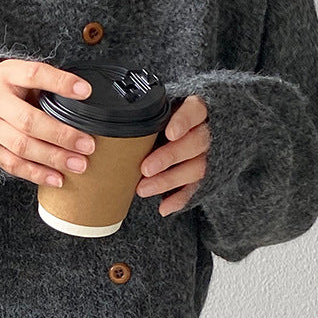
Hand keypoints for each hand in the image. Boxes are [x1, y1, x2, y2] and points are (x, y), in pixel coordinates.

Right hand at [0, 58, 96, 185]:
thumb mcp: (26, 73)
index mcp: (7, 75)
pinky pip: (13, 164)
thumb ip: (49, 84)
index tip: (85, 92)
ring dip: (53, 158)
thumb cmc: (12, 84)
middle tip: (87, 145)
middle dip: (61, 135)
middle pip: (27, 120)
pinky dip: (36, 173)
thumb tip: (84, 98)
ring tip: (78, 164)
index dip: (60, 83)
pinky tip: (57, 178)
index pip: (34, 75)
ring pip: (21, 146)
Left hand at [136, 95, 209, 215]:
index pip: (195, 111)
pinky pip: (195, 189)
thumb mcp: (156, 110)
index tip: (170, 133)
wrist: (181, 133)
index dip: (184, 121)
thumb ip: (144, 114)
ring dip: (168, 180)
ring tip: (143, 189)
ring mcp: (206, 155)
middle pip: (196, 142)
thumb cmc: (161, 119)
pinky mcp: (203, 177)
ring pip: (196, 167)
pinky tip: (163, 208)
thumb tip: (111, 122)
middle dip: (170, 156)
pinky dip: (179, 200)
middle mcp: (204, 132)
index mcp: (195, 109)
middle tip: (145, 168)